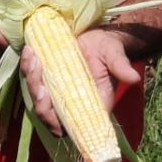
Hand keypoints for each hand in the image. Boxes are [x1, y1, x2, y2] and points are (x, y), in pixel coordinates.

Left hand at [21, 27, 140, 136]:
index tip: (51, 111)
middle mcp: (71, 103)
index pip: (72, 126)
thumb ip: (120, 66)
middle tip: (40, 77)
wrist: (97, 35)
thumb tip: (134, 77)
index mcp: (91, 105)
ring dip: (32, 80)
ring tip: (33, 57)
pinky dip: (28, 68)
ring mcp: (57, 92)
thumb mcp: (114, 55)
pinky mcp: (48, 78)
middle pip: (49, 115)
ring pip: (38, 98)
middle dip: (40, 100)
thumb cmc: (108, 48)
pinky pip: (33, 80)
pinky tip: (30, 51)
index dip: (58, 123)